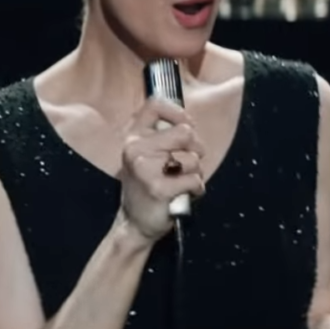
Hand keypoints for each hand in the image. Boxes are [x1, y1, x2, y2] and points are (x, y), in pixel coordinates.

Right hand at [118, 98, 205, 241]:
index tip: (187, 126)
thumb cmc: (147, 186)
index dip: (177, 112)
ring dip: (196, 173)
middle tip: (188, 164)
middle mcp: (135, 149)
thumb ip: (163, 136)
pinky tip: (185, 194)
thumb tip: (190, 124)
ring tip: (182, 182)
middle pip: (184, 132)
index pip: (154, 105)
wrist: (134, 223)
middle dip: (195, 149)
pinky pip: (194, 180)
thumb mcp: (147, 155)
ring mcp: (145, 168)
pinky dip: (196, 189)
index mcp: (133, 137)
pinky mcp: (158, 188)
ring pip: (192, 159)